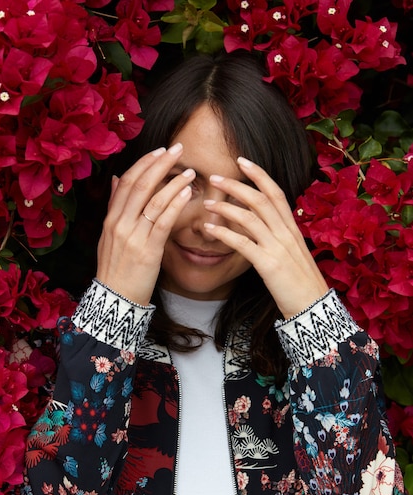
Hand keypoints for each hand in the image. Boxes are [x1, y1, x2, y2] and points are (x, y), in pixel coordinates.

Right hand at [96, 143, 195, 304]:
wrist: (116, 299)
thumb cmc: (117, 268)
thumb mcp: (109, 235)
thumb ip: (114, 206)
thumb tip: (117, 180)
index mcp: (111, 218)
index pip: (127, 182)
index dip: (144, 163)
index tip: (160, 150)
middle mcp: (120, 223)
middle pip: (141, 185)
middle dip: (161, 163)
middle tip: (178, 148)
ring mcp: (133, 236)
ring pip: (154, 200)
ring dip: (173, 182)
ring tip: (190, 171)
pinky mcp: (148, 250)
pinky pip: (163, 221)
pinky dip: (175, 204)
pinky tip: (186, 193)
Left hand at [203, 157, 327, 319]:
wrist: (313, 307)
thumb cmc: (301, 283)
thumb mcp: (294, 254)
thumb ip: (280, 238)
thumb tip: (263, 226)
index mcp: (292, 229)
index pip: (276, 193)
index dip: (259, 175)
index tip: (242, 161)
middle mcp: (286, 233)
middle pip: (260, 199)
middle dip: (235, 185)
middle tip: (214, 177)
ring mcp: (278, 248)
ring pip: (249, 217)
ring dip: (225, 207)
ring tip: (206, 203)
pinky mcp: (268, 265)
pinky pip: (242, 244)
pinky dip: (224, 233)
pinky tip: (209, 229)